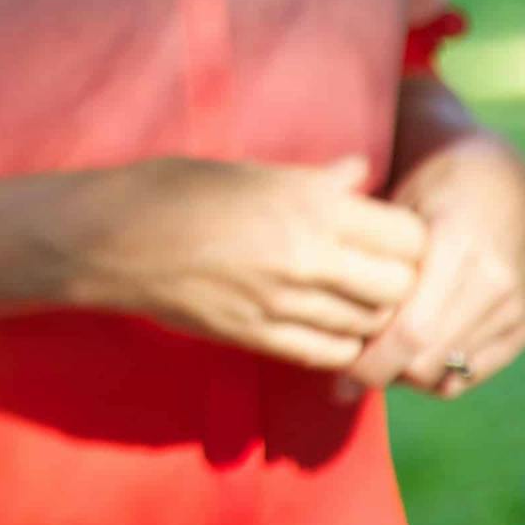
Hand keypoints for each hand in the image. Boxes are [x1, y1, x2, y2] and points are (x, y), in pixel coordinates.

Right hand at [55, 157, 430, 373]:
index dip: (412, 240)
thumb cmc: (177, 189)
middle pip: (399, 287)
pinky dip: (343, 345)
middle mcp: (306, 255)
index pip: (407, 236)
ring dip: (374, 317)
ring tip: (361, 302)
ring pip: (369, 326)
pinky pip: (328, 353)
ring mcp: (282, 302)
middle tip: (386, 273)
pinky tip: (333, 329)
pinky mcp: (257, 337)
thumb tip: (361, 173)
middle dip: (403, 282)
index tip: (397, 237)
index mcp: (310, 204)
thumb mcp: (251, 171)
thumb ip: (316, 180)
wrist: (112, 238)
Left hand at [340, 133, 524, 399]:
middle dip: (380, 372)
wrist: (499, 186)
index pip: (411, 331)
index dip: (369, 359)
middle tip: (348, 365)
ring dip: (404, 376)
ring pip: (445, 376)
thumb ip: (369, 263)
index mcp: (458, 248)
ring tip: (377, 353)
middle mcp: (494, 284)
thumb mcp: (393, 210)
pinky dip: (434, 377)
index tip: (336, 367)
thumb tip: (329, 321)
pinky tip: (409, 355)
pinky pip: (468, 376)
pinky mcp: (520, 329)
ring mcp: (512, 309)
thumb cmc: (428, 190)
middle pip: (425, 361)